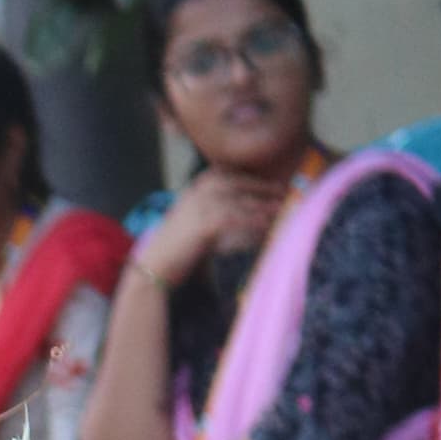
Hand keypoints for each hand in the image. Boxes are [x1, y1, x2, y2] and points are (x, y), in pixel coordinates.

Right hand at [132, 168, 285, 291]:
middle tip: (285, 195)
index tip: (273, 186)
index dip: (256, 181)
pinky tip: (268, 226)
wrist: (155, 264)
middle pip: (243, 184)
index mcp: (199, 184)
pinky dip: (255, 222)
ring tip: (283, 212)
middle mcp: (202, 189)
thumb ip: (218, 210)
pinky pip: (239, 218)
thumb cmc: (176, 246)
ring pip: (244, 201)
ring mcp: (205, 203)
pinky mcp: (207, 221)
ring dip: (266, 206)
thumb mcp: (196, 219)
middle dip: (266, 190)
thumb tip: (245, 212)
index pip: (235, 175)